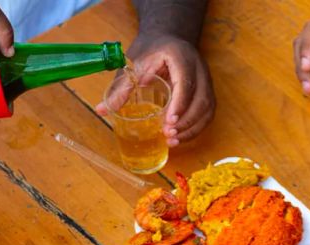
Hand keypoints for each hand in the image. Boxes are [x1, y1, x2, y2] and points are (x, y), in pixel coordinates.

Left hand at [96, 34, 214, 146]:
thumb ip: (121, 87)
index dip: (179, 104)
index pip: (186, 82)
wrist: (168, 38)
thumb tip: (102, 110)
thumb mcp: (134, 63)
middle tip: (168, 135)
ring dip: (192, 128)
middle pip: (201, 99)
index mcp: (181, 57)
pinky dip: (195, 128)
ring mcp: (207, 81)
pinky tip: (180, 137)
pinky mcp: (207, 91)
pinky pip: (207, 113)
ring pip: (207, 109)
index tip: (168, 121)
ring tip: (173, 141)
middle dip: (186, 121)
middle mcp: (199, 68)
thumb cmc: (151, 50)